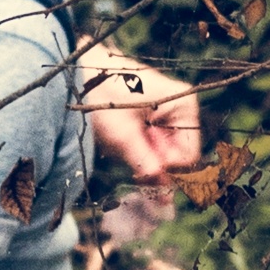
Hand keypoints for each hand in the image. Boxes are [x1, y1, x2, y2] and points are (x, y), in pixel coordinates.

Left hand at [79, 51, 207, 181]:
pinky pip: (153, 146)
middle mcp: (180, 109)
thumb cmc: (102, 95)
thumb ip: (146, 164)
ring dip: (147, 164)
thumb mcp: (123, 135)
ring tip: (128, 161)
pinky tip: (128, 157)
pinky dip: (141, 156)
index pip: (189, 155)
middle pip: (178, 155)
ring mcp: (166, 114)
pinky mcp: (152, 119)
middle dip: (158, 170)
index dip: (170, 172)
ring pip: (165, 154)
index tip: (149, 176)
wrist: (79, 72)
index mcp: (184, 105)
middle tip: (138, 180)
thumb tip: (165, 196)